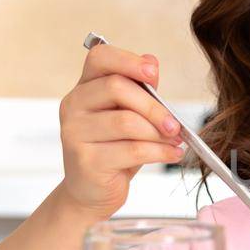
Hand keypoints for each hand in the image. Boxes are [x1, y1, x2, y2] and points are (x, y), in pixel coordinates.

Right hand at [55, 43, 186, 220]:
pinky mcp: (86, 161)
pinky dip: (160, 152)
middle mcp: (73, 106)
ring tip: (175, 141)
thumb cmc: (114, 149)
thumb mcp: (130, 115)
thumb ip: (140, 89)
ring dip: (159, 133)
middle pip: (117, 88)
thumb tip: (151, 61)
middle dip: (154, 107)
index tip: (154, 74)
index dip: (128, 61)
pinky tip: (172, 154)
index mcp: (84, 88)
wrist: (92, 192)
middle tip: (175, 124)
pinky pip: (132, 150)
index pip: (100, 58)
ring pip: (127, 122)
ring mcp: (75, 133)